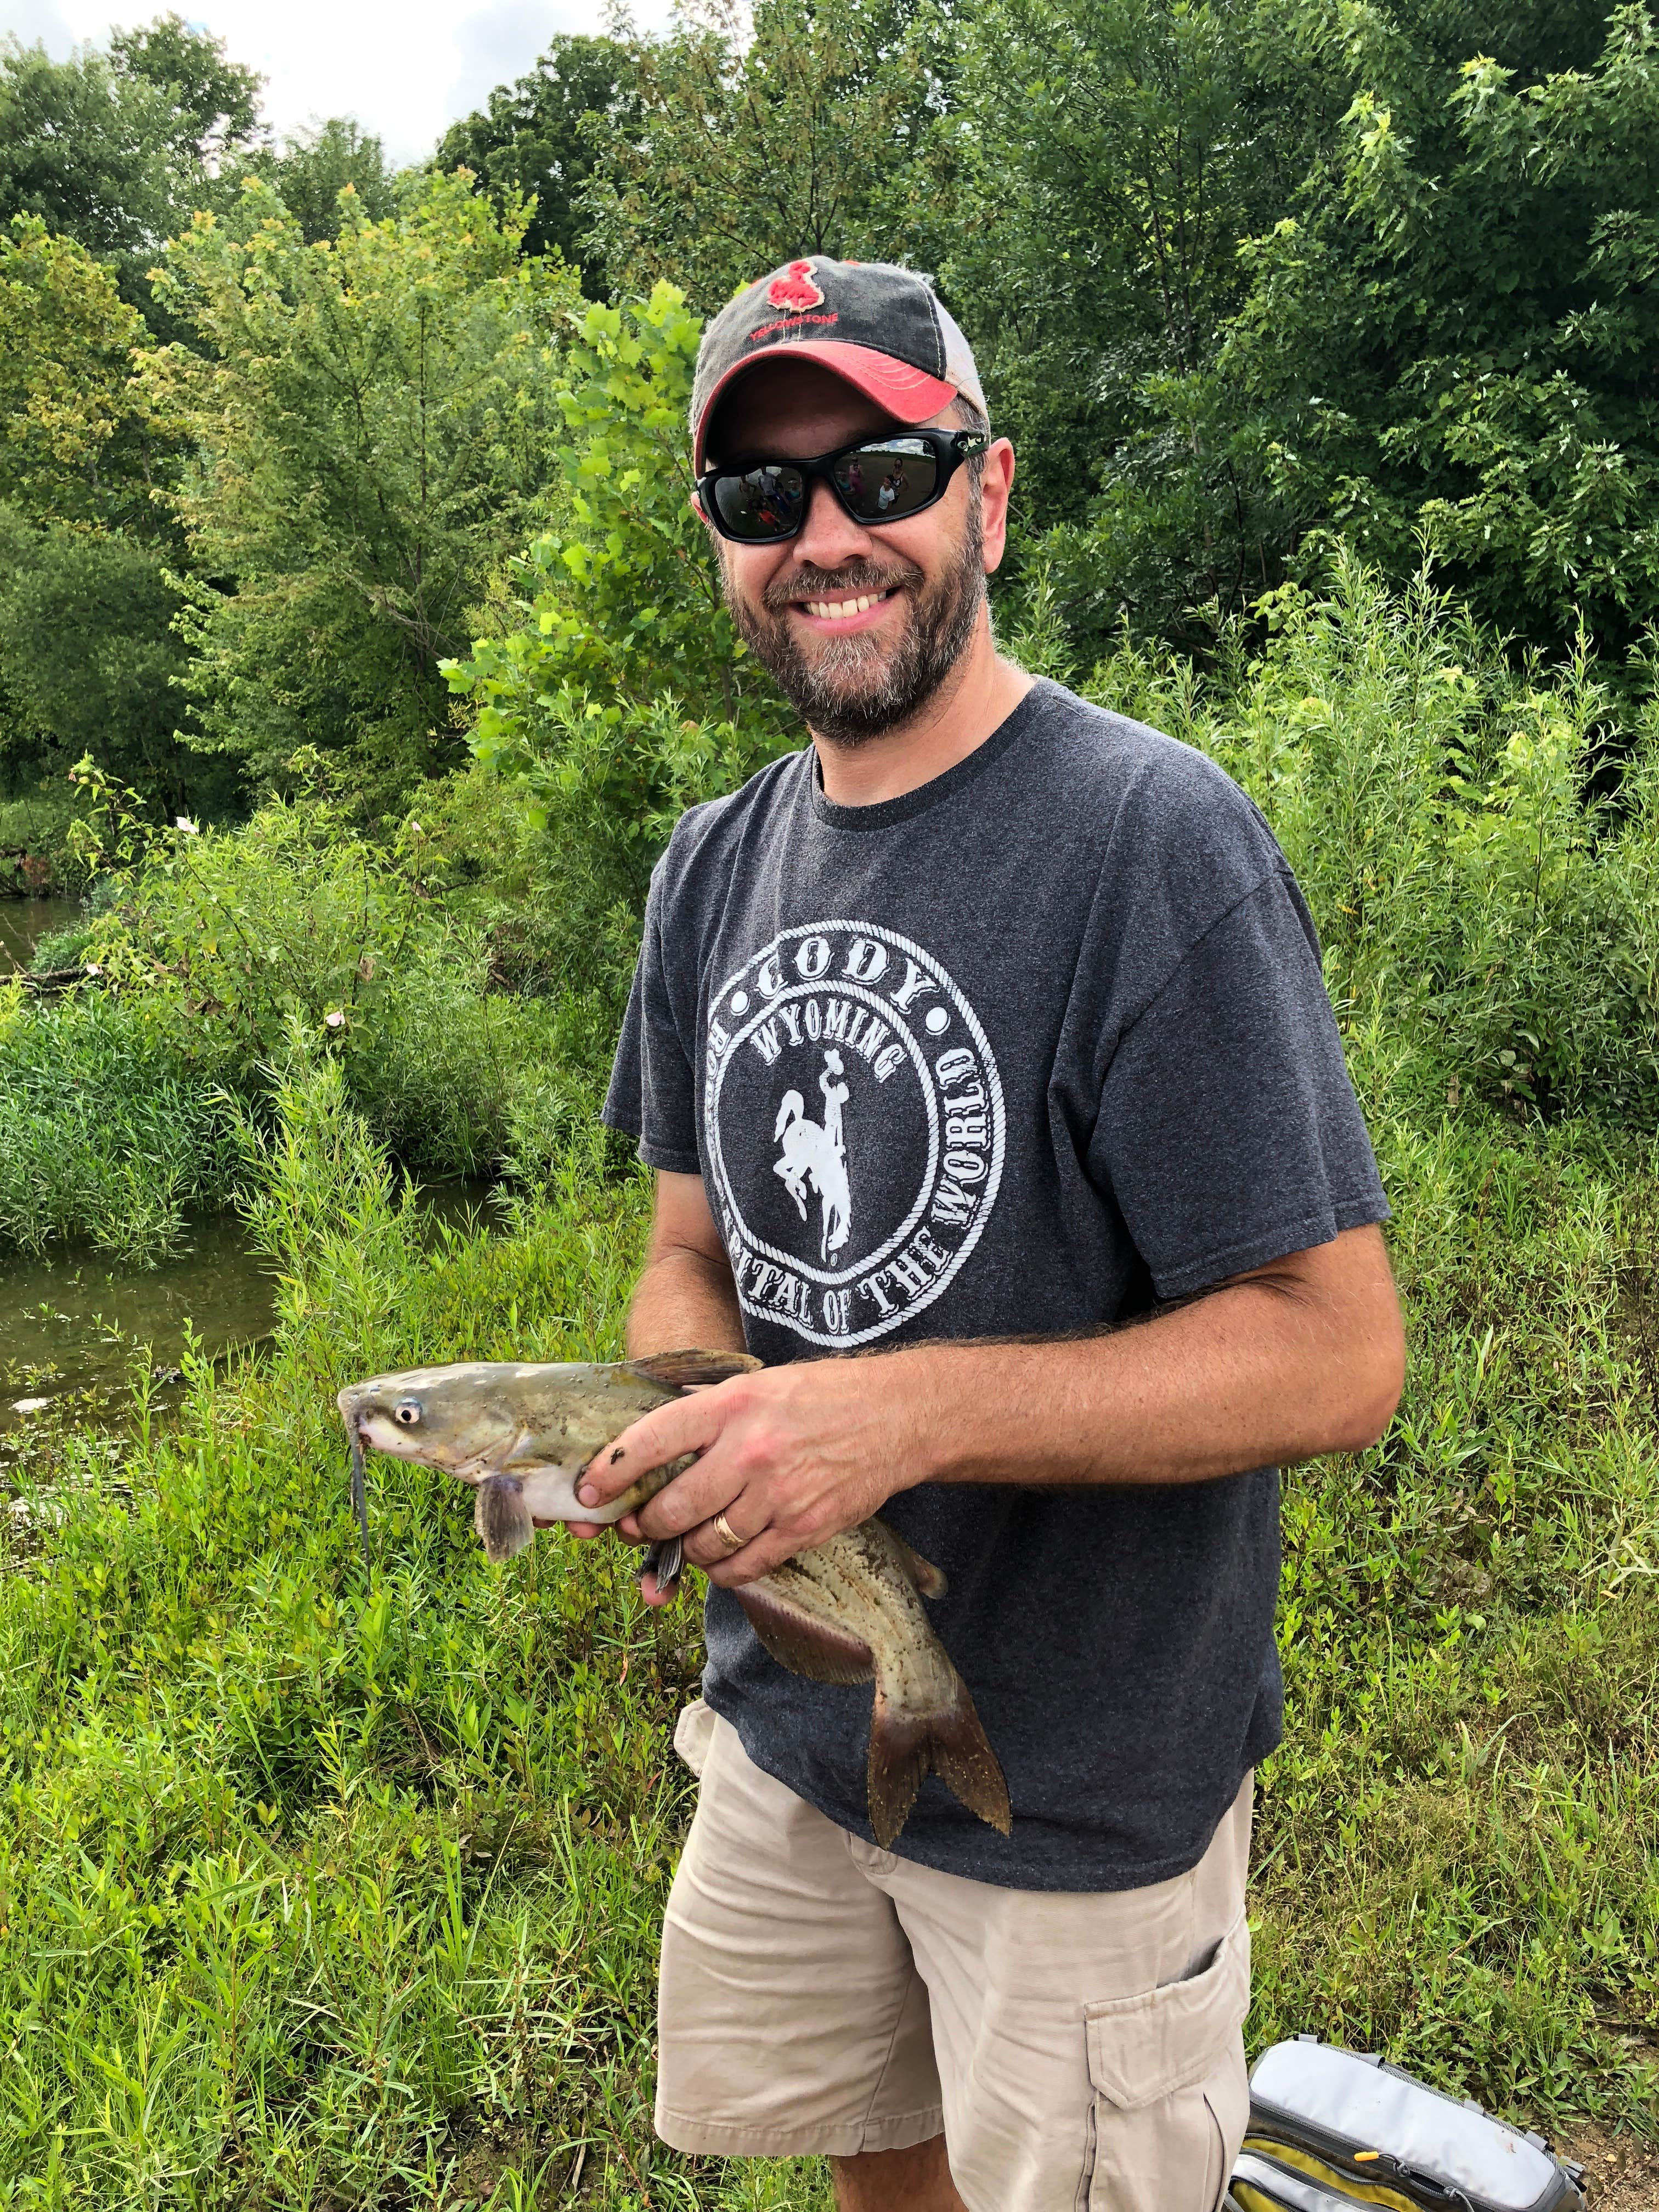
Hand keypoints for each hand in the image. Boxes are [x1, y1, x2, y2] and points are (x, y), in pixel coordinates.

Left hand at [568, 1358, 927, 1602]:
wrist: (893, 1416)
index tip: (589, 1492)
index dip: (610, 1473)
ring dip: (683, 1549)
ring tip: (684, 1538)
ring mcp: (777, 1494)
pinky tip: (719, 1558)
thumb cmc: (818, 1396)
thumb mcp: (754, 1384)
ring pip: (704, 1543)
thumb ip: (703, 1411)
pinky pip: (742, 1567)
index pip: (649, 1441)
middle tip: (639, 1524)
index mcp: (729, 1405)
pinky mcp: (803, 1528)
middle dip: (644, 1524)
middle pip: (671, 1507)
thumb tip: (646, 1441)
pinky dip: (721, 1571)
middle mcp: (748, 1450)